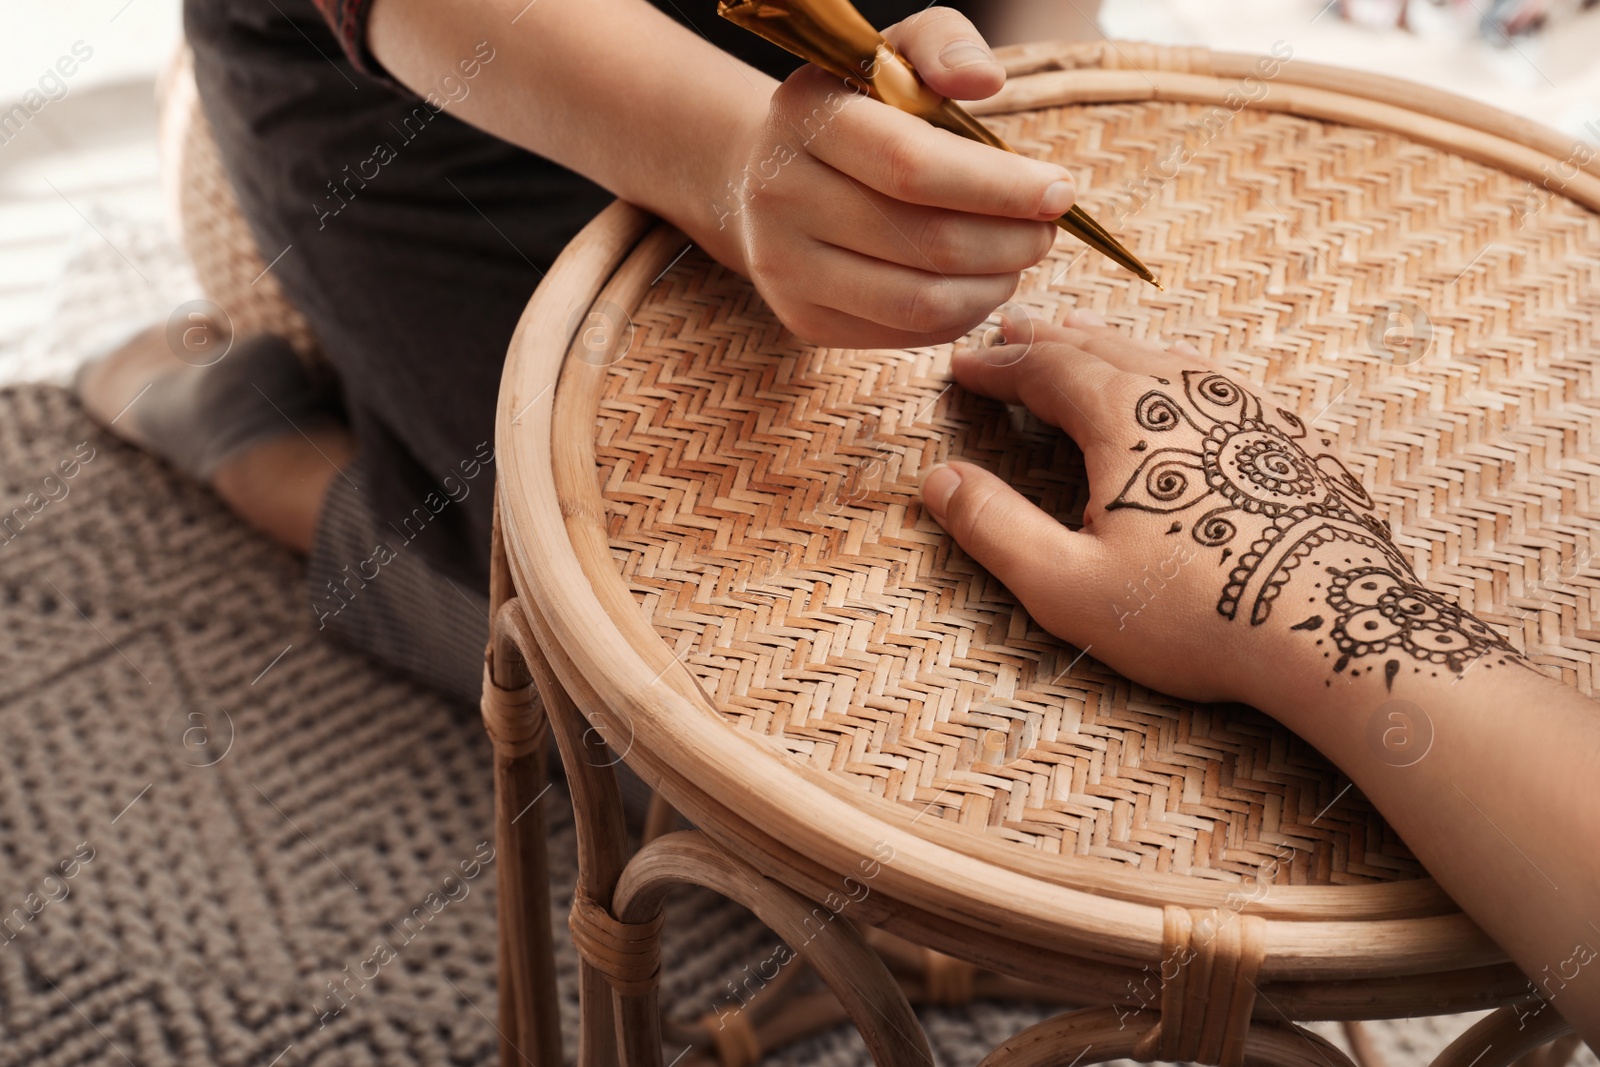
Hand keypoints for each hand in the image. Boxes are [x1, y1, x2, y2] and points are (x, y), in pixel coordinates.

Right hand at [718, 8, 1071, 348]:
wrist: (771, 176)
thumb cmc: (856, 110)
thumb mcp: (893, 55)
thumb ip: (944, 43)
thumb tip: (985, 80)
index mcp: (804, 117)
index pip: (912, 165)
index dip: (998, 186)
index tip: (1058, 191)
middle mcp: (781, 195)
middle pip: (926, 241)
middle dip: (1010, 241)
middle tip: (1047, 230)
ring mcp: (786, 267)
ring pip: (921, 301)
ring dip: (993, 285)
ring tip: (1017, 257)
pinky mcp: (805, 320)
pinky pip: (906, 334)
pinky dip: (961, 314)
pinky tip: (977, 283)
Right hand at [920, 308, 1527, 711]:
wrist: (1340, 631)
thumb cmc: (1198, 615)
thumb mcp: (1069, 586)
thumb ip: (996, 527)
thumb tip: (938, 478)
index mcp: (1126, 416)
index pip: (1043, 367)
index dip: (996, 365)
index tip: (961, 365)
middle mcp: (1185, 392)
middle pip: (1101, 345)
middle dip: (1046, 338)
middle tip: (1009, 328)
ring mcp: (1243, 409)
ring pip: (1160, 353)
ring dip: (1107, 343)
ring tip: (1078, 336)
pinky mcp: (1286, 437)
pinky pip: (1211, 378)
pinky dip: (1167, 366)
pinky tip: (1173, 381)